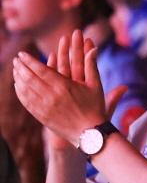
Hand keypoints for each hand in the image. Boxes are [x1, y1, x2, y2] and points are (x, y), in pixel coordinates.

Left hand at [13, 30, 107, 145]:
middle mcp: (51, 96)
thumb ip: (92, 65)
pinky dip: (20, 92)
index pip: (41, 70)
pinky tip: (18, 86)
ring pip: (25, 90)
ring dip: (18, 78)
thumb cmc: (95, 108)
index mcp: (64, 86)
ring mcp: (45, 108)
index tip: (22, 54)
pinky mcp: (42, 117)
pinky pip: (26, 102)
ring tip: (15, 70)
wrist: (90, 134)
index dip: (30, 61)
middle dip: (21, 67)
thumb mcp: (96, 85)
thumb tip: (94, 48)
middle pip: (30, 78)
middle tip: (16, 59)